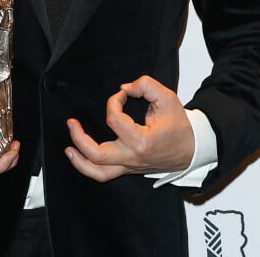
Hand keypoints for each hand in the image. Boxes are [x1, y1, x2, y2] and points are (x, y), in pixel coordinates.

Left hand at [65, 75, 193, 181]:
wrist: (191, 149)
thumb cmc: (179, 125)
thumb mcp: (166, 97)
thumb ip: (145, 85)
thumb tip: (124, 89)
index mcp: (142, 141)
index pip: (114, 120)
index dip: (114, 102)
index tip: (122, 95)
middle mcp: (133, 157)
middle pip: (98, 154)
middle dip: (80, 138)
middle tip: (71, 123)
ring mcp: (130, 166)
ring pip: (99, 172)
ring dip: (80, 161)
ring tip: (68, 149)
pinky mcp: (128, 169)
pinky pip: (105, 174)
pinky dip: (89, 168)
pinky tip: (79, 157)